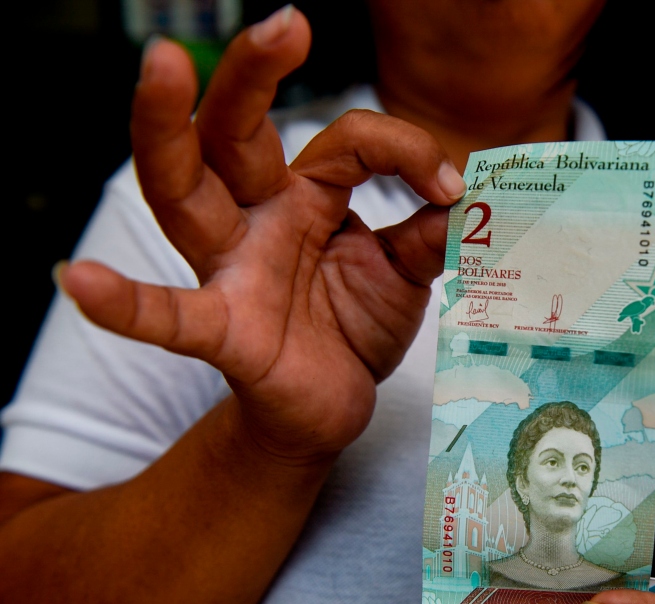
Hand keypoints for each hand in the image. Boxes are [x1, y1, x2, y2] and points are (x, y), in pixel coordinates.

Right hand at [59, 7, 466, 463]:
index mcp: (303, 197)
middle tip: (287, 22)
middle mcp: (257, 220)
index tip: (451, 183)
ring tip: (161, 66)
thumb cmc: (354, 326)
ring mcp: (232, 271)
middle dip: (252, 76)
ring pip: (185, 193)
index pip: (346, 143)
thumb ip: (429, 229)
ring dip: (168, 130)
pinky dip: (128, 304)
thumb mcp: (403, 270)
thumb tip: (466, 192)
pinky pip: (171, 318)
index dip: (402, 150)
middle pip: (235, 135)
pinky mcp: (227, 333)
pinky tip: (78, 281)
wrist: (332, 405)